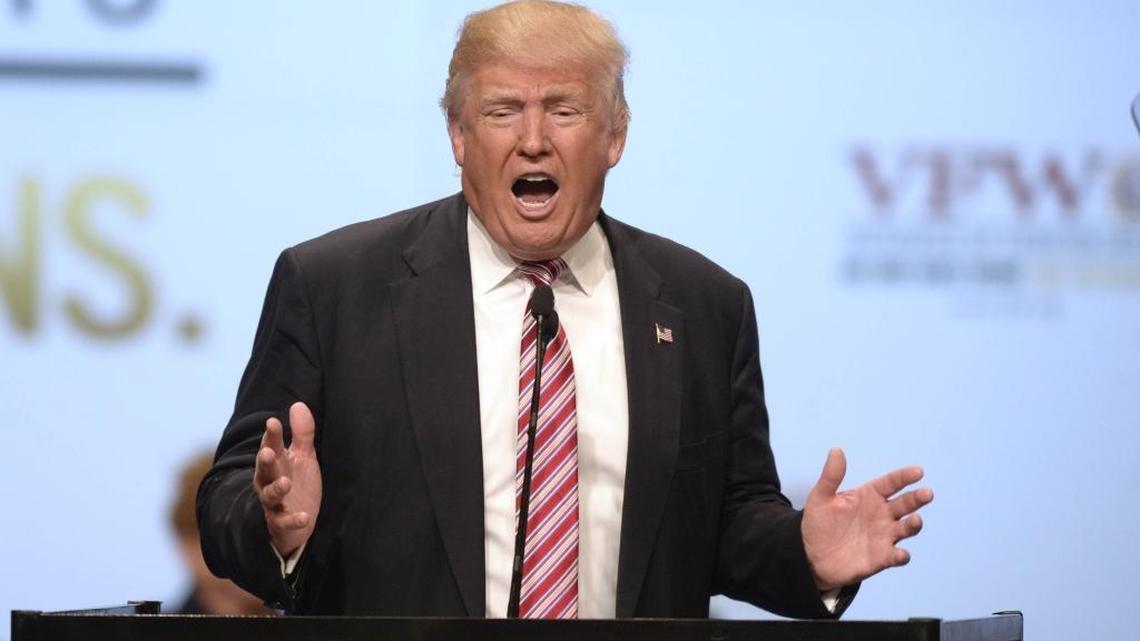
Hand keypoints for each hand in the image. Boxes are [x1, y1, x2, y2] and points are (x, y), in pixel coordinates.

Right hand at [253, 401, 321, 557]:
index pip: (272, 446)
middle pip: (264, 470)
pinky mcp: (280, 524)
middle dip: (265, 460)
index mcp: (275, 463)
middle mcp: (269, 482)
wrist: (295, 523)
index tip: (273, 422)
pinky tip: (304, 517)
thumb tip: (298, 404)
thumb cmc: (297, 484)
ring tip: (285, 482)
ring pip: (269, 496)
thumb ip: (302, 433)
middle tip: (268, 451)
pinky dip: (293, 520)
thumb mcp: (303, 457)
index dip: (272, 435)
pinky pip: (284, 523)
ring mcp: (273, 504)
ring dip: (276, 489)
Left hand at [801, 448, 932, 590]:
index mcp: (869, 496)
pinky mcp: (881, 558)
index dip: (904, 477)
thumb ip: (831, 476)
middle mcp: (881, 515)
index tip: (918, 472)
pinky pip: (896, 556)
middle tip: (927, 493)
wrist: (812, 555)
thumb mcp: (821, 498)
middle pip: (905, 504)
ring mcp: (883, 536)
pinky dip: (901, 555)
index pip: (891, 483)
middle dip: (917, 498)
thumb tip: (836, 450)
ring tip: (915, 519)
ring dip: (914, 524)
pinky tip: (900, 554)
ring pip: (906, 528)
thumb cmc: (819, 523)